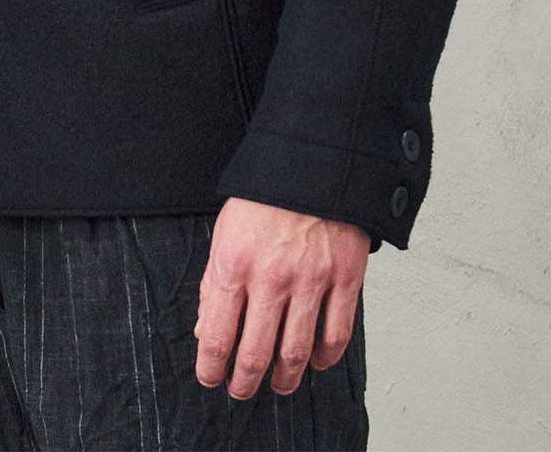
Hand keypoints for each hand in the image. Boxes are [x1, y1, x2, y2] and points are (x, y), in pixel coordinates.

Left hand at [193, 198, 367, 398]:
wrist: (314, 160)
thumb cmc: (265, 196)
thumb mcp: (224, 232)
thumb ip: (213, 284)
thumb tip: (205, 330)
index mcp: (234, 263)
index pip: (217, 336)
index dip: (211, 368)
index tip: (210, 377)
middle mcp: (271, 276)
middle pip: (256, 354)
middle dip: (245, 383)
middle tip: (241, 390)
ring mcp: (311, 279)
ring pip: (296, 353)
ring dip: (284, 379)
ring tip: (278, 384)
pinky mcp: (344, 277)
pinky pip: (336, 334)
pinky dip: (326, 358)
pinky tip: (316, 362)